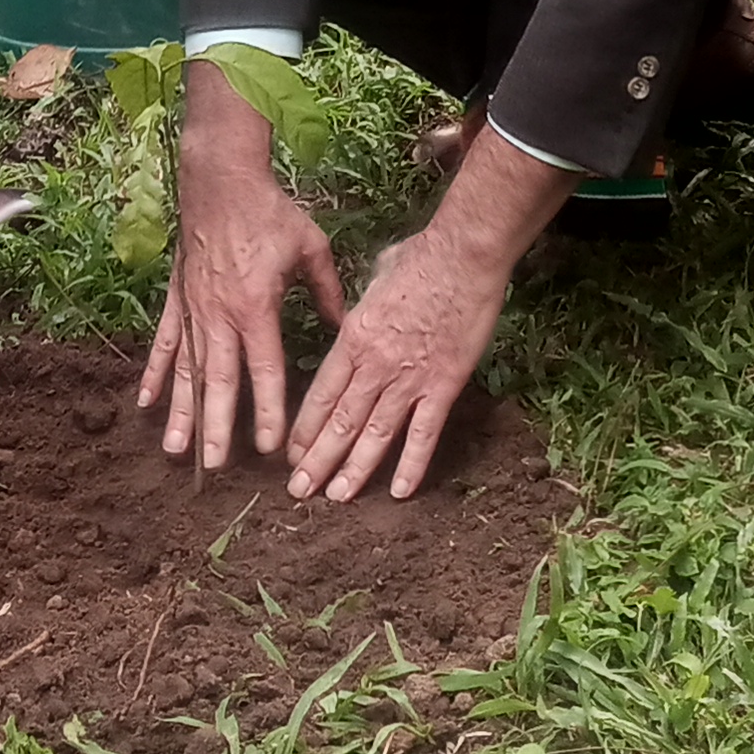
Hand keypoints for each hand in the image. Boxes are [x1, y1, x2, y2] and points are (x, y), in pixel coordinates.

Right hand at [142, 57, 346, 470]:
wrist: (220, 179)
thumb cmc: (270, 212)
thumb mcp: (311, 248)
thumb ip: (328, 292)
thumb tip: (346, 326)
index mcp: (256, 307)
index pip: (264, 369)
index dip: (268, 410)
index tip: (269, 447)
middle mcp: (219, 315)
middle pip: (218, 381)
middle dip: (217, 426)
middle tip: (214, 467)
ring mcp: (192, 309)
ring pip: (186, 370)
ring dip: (180, 412)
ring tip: (175, 450)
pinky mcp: (176, 299)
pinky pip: (163, 342)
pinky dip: (154, 374)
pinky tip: (145, 404)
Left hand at [279, 121, 563, 503]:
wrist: (463, 255)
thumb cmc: (421, 257)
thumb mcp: (376, 276)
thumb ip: (362, 300)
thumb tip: (361, 304)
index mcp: (353, 338)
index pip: (320, 394)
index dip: (304, 429)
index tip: (289, 454)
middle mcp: (374, 365)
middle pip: (340, 422)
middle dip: (317, 460)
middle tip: (299, 491)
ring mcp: (409, 378)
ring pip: (374, 434)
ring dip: (353, 470)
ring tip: (335, 498)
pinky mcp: (443, 385)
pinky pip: (424, 433)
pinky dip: (411, 465)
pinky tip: (400, 492)